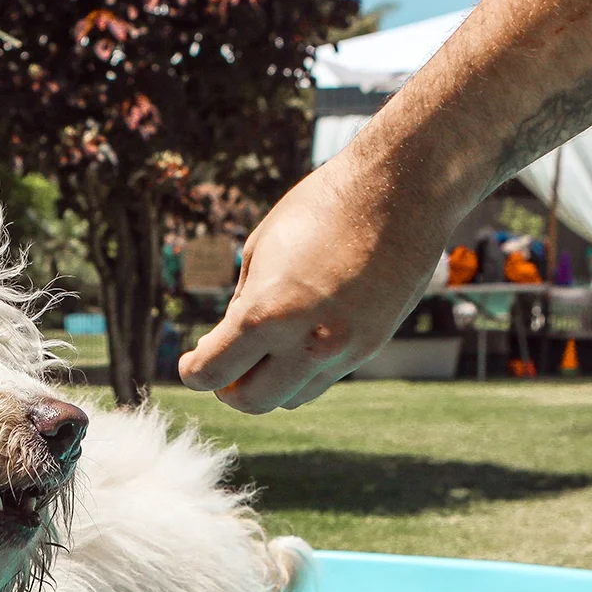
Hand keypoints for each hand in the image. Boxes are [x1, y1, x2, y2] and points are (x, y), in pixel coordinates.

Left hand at [178, 146, 463, 412]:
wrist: (402, 190)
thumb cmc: (323, 206)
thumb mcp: (262, 249)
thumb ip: (243, 303)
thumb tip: (229, 340)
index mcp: (268, 314)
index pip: (214, 372)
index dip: (193, 372)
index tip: (190, 364)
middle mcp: (308, 343)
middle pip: (253, 401)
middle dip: (228, 388)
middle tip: (221, 368)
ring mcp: (345, 350)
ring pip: (291, 397)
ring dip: (268, 384)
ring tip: (258, 355)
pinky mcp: (371, 346)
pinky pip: (323, 379)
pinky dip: (301, 372)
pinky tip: (294, 343)